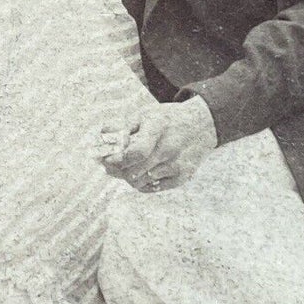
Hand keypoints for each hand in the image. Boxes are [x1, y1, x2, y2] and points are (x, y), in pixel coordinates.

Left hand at [95, 97, 217, 191]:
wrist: (202, 125)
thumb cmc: (167, 119)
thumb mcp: (145, 114)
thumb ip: (121, 127)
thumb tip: (101, 137)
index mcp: (158, 127)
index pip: (135, 153)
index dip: (117, 160)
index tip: (106, 159)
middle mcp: (170, 147)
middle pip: (134, 172)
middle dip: (117, 170)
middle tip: (110, 166)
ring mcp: (177, 164)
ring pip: (140, 183)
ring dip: (128, 177)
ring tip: (127, 167)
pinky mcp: (183, 176)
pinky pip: (152, 188)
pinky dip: (142, 182)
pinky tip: (142, 171)